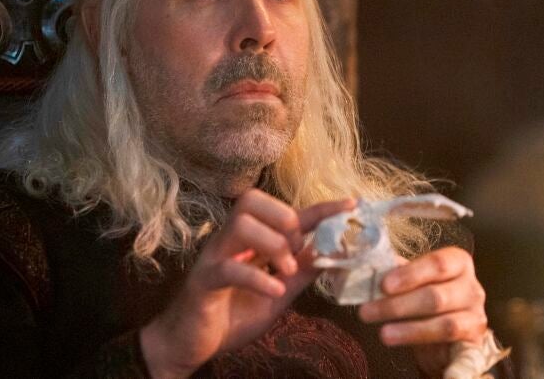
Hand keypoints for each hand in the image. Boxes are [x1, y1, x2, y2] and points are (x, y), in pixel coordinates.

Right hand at [140, 190, 353, 378]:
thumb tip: (333, 253)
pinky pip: (228, 268)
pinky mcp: (203, 281)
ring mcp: (214, 257)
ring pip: (240, 224)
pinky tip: (274, 291)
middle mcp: (231, 241)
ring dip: (272, 245)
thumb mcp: (278, 294)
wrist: (190, 343)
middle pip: (253, 200)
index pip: (289, 213)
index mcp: (251, 241)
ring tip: (285, 272)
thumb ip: (301, 273)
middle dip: (285, 219)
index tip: (352, 204)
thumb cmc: (231, 314)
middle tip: (296, 252)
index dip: (321, 208)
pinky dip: (257, 277)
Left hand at [358, 247, 487, 375]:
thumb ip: (394, 275)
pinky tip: (443, 375)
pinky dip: (456, 369)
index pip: (438, 264)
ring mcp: (476, 317)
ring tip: (383, 334)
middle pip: (436, 297)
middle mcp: (472, 288)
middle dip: (398, 306)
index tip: (383, 285)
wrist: (448, 332)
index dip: (410, 274)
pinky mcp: (474, 345)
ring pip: (445, 325)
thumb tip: (365, 272)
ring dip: (410, 331)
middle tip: (366, 312)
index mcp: (458, 263)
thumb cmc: (425, 297)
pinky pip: (464, 357)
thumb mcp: (412, 282)